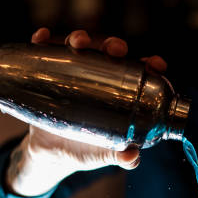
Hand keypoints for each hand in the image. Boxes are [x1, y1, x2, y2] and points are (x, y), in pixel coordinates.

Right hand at [6, 28, 167, 195]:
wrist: (50, 155)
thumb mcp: (105, 155)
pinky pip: (45, 52)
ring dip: (80, 38)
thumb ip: (122, 158)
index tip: (155, 64)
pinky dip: (44, 42)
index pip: (140, 71)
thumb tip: (132, 156)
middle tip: (114, 50)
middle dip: (114, 45)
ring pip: (80, 47)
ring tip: (78, 43)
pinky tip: (42, 39)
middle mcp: (99, 77)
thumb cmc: (86, 151)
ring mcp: (73, 72)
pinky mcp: (48, 72)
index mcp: (121, 93)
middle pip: (110, 52)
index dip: (150, 64)